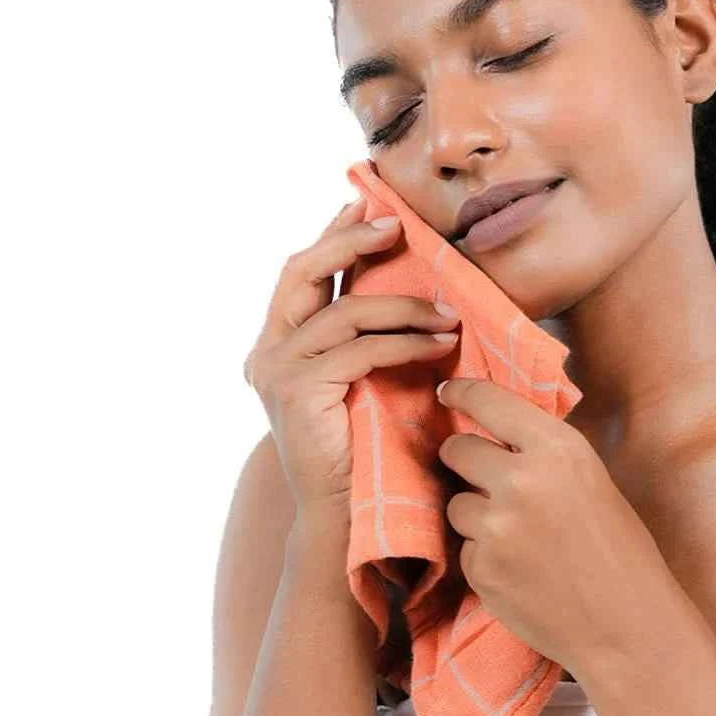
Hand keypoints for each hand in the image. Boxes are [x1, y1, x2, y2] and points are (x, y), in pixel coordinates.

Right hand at [242, 200, 460, 513]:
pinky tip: (440, 343)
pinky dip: (405, 341)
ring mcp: (276, 369)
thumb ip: (364, 333)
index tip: (366, 202)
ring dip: (403, 305)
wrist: (344, 513)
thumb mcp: (359, 376)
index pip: (301, 272)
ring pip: (344, 312)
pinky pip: (360, 348)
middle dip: (350, 241)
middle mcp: (266, 350)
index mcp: (277, 342)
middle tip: (396, 225)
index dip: (332, 233)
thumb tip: (407, 279)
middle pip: (302, 271)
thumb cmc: (362, 445)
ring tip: (449, 312)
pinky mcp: (297, 389)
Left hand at [435, 377, 669, 677]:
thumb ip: (542, 453)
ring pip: (456, 503)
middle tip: (483, 476)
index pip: (489, 401)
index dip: (461, 392)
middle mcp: (521, 480)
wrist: (628, 628)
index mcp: (557, 449)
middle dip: (464, 460)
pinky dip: (484, 557)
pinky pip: (465, 549)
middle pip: (457, 449)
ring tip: (519, 537)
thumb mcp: (591, 479)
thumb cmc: (620, 551)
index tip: (445, 392)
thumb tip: (495, 433)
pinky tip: (520, 571)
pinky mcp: (481, 570)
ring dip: (475, 514)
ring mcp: (496, 527)